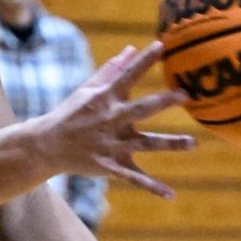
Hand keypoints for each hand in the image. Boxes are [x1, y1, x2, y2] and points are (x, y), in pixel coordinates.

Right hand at [42, 40, 193, 197]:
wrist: (47, 145)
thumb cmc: (71, 113)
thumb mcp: (88, 89)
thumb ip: (112, 70)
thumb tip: (131, 48)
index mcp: (106, 98)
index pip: (128, 76)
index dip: (144, 60)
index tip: (162, 45)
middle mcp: (111, 119)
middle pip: (141, 109)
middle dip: (163, 102)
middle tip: (185, 95)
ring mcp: (111, 144)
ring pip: (145, 143)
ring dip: (170, 144)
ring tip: (193, 143)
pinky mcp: (110, 165)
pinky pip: (134, 178)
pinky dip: (152, 187)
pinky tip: (171, 194)